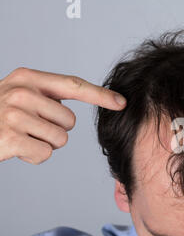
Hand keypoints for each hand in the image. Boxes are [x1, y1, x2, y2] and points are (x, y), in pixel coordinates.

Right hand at [0, 67, 126, 164]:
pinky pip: (45, 154)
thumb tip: (83, 99)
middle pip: (69, 121)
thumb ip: (48, 95)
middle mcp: (20, 92)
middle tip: (29, 127)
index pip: (72, 85)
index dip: (99, 95)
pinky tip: (15, 149)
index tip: (121, 102)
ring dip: (44, 143)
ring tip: (21, 136)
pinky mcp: (9, 138)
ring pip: (60, 140)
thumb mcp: (19, 95)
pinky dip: (33, 157)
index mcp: (27, 78)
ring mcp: (13, 114)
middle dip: (55, 130)